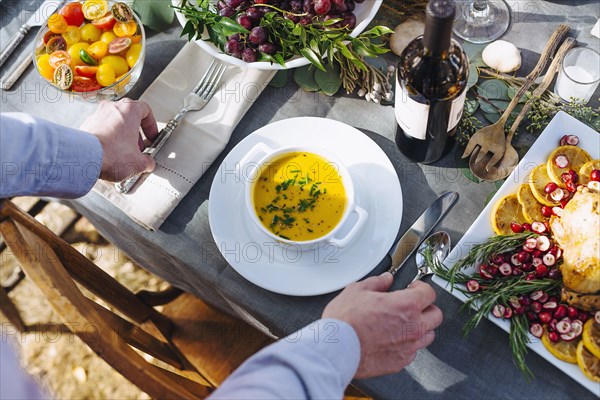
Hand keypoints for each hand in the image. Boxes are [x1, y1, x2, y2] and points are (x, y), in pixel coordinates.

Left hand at [80, 99, 158, 181]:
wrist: (84, 158)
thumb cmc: (109, 153)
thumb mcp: (138, 162)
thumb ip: (147, 161)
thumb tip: (146, 163)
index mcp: (128, 109)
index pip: (146, 110)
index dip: (151, 126)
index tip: (152, 136)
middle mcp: (111, 108)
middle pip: (129, 118)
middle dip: (135, 134)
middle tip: (139, 148)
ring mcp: (96, 116)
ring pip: (114, 124)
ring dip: (121, 138)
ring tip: (124, 154)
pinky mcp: (86, 126)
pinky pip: (102, 131)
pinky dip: (108, 141)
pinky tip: (110, 156)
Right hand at [322, 273, 442, 378]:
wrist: (336, 349)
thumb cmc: (345, 322)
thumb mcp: (357, 291)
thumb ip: (376, 283)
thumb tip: (385, 279)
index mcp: (406, 305)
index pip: (429, 293)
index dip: (421, 287)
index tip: (414, 288)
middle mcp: (413, 327)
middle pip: (436, 315)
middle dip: (427, 307)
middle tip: (414, 305)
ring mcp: (408, 346)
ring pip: (429, 335)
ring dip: (421, 327)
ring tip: (405, 323)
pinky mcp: (400, 362)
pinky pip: (413, 352)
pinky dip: (408, 344)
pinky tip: (394, 339)